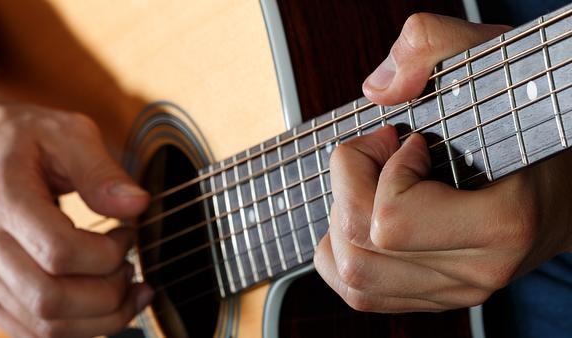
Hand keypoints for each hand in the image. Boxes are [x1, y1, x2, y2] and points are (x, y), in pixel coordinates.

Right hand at [0, 100, 152, 336]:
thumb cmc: (23, 138)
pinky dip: (77, 330)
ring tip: (129, 289)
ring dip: (101, 319)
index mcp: (2, 198)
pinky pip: (32, 332)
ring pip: (45, 327)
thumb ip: (101, 171)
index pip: (59, 252)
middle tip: (130, 265)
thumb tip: (138, 205)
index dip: (108, 252)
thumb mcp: (66, 133)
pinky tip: (104, 308)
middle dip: (109, 292)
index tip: (128, 233)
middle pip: (51, 299)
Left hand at [314, 13, 571, 311]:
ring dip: (340, 222)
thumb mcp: (488, 59)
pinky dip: (341, 255)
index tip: (407, 140)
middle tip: (378, 156)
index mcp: (502, 223)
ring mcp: (456, 291)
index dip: (379, 169)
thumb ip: (431, 46)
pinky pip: (360, 294)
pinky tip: (362, 220)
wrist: (563, 178)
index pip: (392, 219)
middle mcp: (479, 270)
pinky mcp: (436, 298)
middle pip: (360, 249)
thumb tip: (379, 90)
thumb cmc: (523, 119)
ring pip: (353, 276)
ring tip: (372, 186)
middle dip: (349, 189)